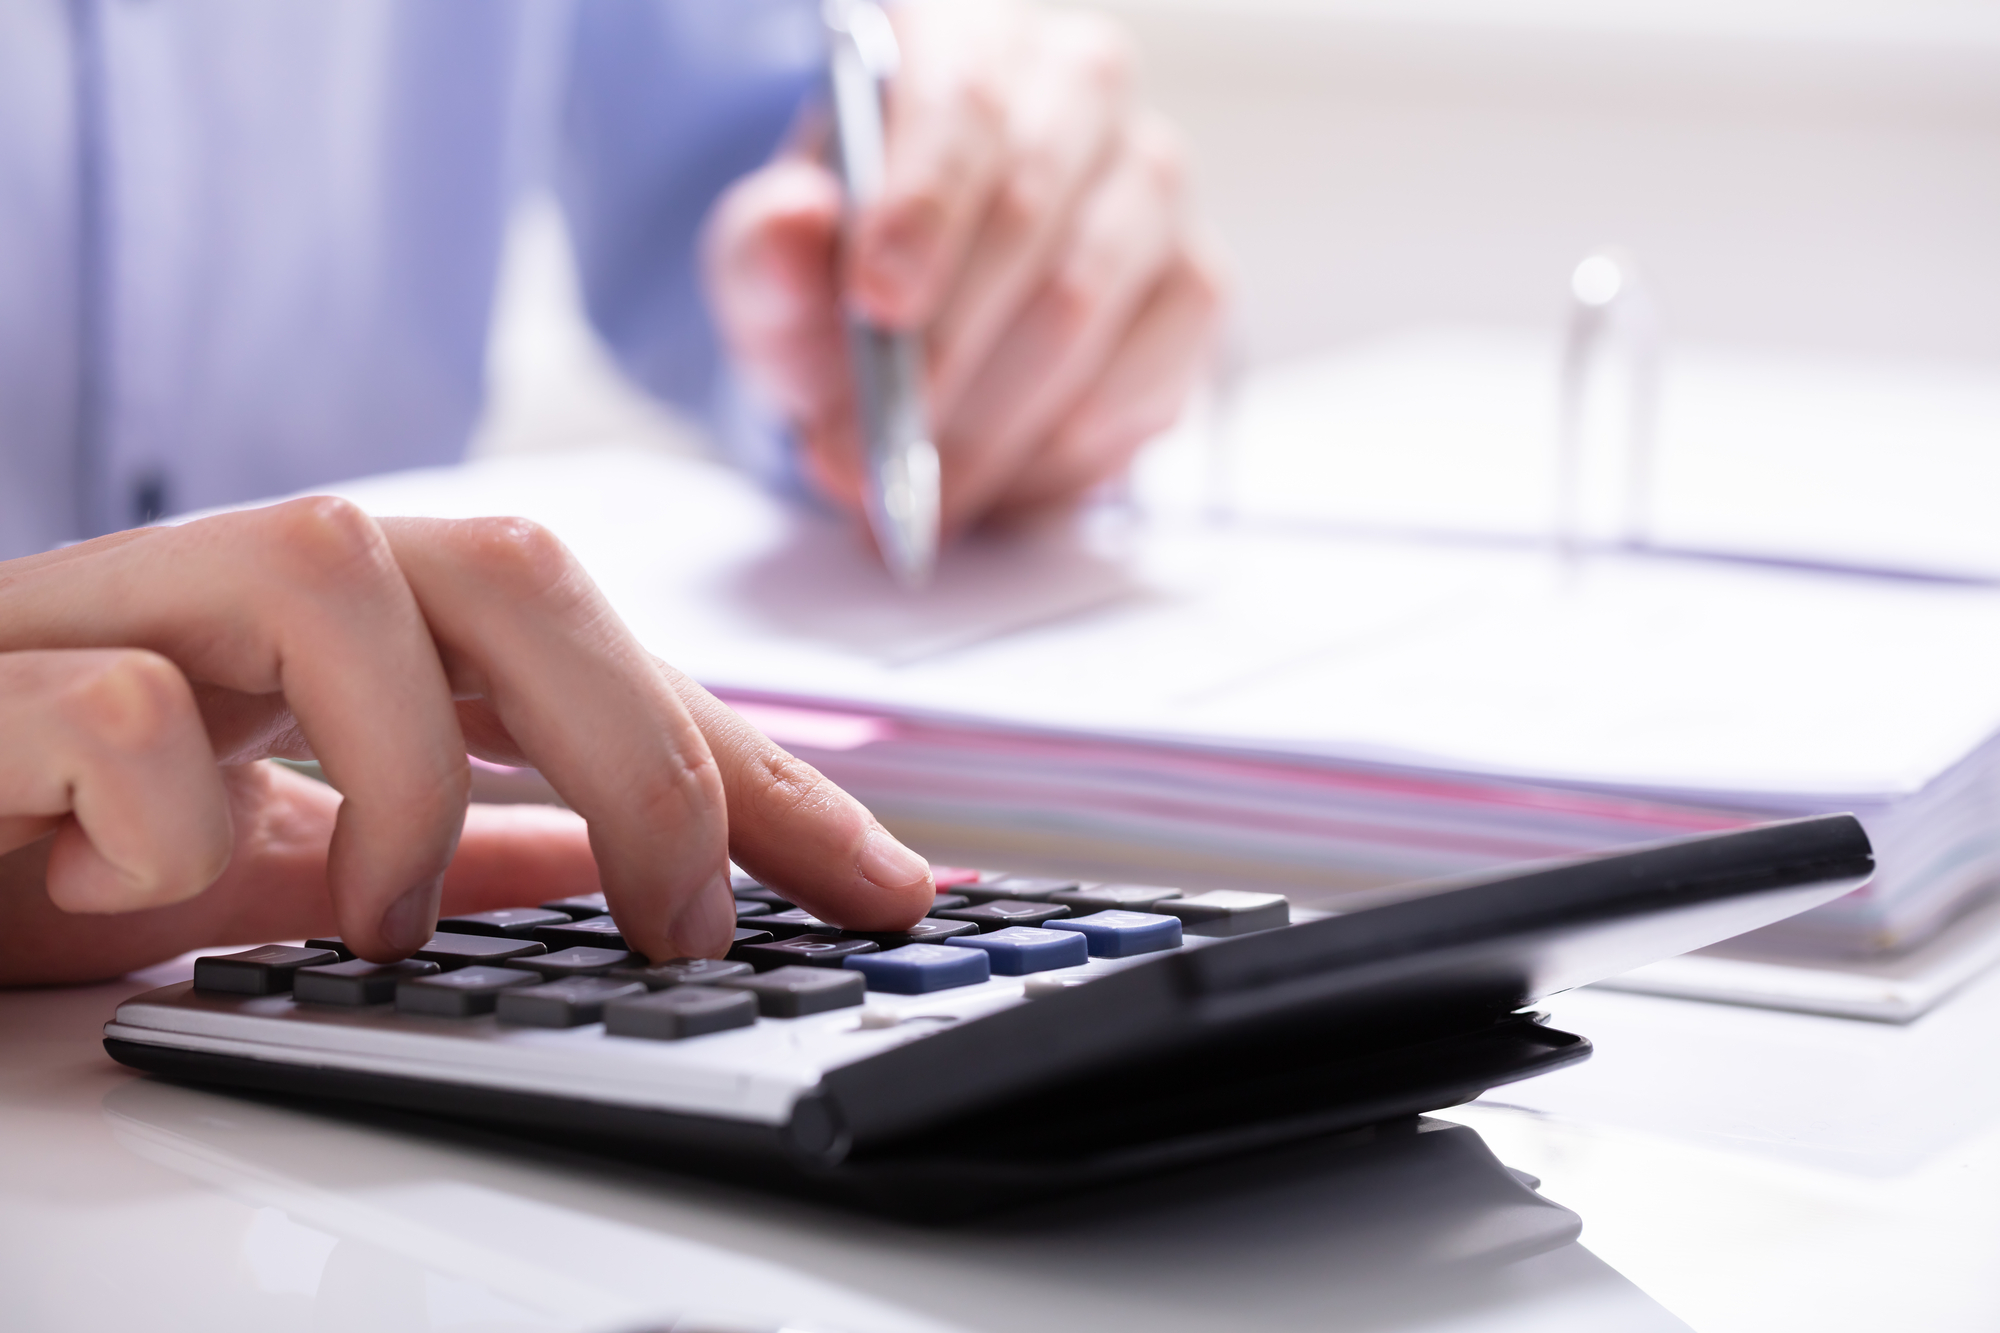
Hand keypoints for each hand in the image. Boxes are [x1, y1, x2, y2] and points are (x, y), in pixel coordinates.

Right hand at [0, 501, 933, 984]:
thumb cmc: (52, 831)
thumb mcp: (302, 868)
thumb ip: (454, 854)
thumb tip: (614, 876)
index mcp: (361, 636)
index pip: (605, 662)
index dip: (758, 770)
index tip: (888, 884)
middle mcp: (263, 594)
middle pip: (511, 569)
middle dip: (642, 750)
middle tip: (681, 922)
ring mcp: (124, 613)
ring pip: (333, 571)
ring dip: (414, 774)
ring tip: (394, 923)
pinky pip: (124, 711)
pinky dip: (172, 823)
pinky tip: (141, 892)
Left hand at [704, 0, 1225, 538]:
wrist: (904, 327)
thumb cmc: (843, 270)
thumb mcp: (773, 263)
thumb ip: (768, 248)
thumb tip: (796, 224)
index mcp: (968, 40)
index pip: (966, 103)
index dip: (924, 207)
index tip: (874, 303)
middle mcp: (1080, 91)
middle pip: (1030, 216)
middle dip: (939, 355)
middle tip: (861, 451)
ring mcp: (1152, 189)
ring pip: (1085, 308)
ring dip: (989, 423)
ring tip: (909, 491)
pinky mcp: (1195, 286)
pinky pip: (1145, 378)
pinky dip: (1057, 454)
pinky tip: (990, 483)